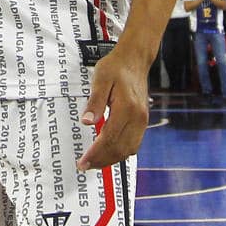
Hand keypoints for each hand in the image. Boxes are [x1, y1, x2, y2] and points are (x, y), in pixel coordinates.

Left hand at [77, 51, 148, 172]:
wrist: (134, 59)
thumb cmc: (116, 67)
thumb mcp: (100, 79)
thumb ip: (94, 102)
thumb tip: (87, 122)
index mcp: (127, 108)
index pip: (109, 138)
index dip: (95, 154)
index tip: (82, 162)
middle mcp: (138, 117)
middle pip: (120, 149)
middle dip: (101, 161)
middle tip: (85, 166)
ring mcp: (142, 120)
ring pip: (129, 150)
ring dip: (111, 159)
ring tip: (95, 163)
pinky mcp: (142, 121)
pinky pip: (134, 144)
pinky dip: (120, 152)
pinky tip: (108, 153)